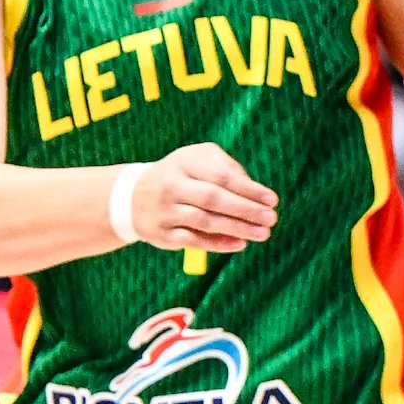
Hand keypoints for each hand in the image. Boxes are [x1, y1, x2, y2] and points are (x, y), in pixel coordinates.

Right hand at [129, 142, 278, 251]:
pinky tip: (240, 244)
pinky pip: (194, 241)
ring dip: (237, 228)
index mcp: (184, 164)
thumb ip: (225, 167)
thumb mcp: (196, 160)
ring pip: (206, 221)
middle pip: (214, 199)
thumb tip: (253, 190)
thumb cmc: (177, 176)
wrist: (132, 197)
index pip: (221, 176)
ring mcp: (166, 211)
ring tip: (263, 234)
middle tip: (271, 218)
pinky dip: (219, 244)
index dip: (249, 189)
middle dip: (246, 210)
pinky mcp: (163, 234)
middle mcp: (172, 186)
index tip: (272, 199)